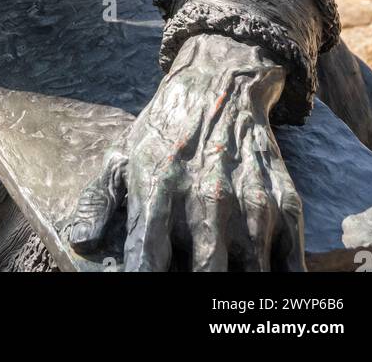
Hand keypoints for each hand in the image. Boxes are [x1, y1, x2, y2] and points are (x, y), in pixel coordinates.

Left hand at [69, 33, 304, 271]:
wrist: (220, 80)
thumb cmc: (165, 127)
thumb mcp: (122, 155)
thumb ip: (99, 200)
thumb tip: (80, 242)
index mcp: (158, 194)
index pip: (147, 264)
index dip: (146, 283)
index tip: (149, 287)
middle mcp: (204, 203)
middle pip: (205, 276)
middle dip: (197, 286)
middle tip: (191, 280)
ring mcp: (247, 205)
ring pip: (251, 273)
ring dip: (238, 286)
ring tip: (228, 291)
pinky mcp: (283, 202)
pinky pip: (292, 260)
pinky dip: (284, 278)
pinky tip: (269, 279)